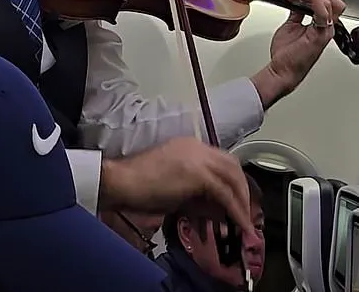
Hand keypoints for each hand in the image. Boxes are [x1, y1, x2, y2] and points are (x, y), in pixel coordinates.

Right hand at [99, 137, 254, 236]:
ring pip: (233, 176)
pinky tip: (238, 223)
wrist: (122, 181)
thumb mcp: (173, 185)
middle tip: (245, 211)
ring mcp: (198, 158)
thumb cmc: (139, 185)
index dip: (232, 180)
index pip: (220, 159)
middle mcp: (196, 146)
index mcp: (188, 145)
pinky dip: (235, 209)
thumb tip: (217, 209)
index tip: (237, 199)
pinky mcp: (198, 173)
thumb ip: (196, 192)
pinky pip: (225, 193)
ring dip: (242, 200)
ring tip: (245, 221)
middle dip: (242, 189)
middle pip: (232, 165)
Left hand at [252, 0, 345, 106]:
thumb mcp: (289, 25)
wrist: (281, 69)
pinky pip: (322, 13)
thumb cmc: (286, 54)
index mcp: (320, 25)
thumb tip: (295, 1)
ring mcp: (324, 31)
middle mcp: (325, 27)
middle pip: (330, 0)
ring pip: (328, 3)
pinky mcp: (319, 35)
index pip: (324, 2)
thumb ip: (296, 13)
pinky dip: (314, 0)